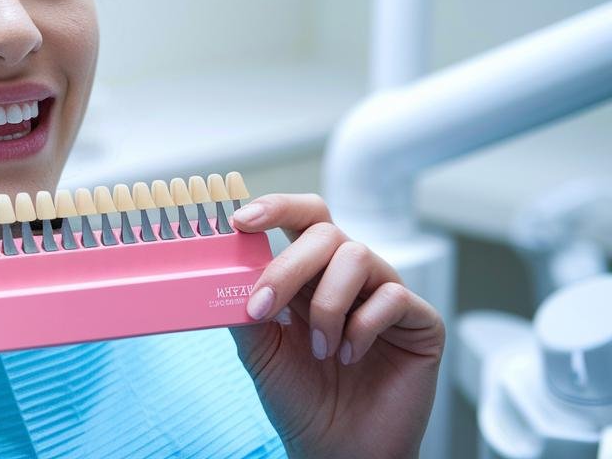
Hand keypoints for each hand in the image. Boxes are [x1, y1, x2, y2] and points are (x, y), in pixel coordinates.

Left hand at [226, 194, 444, 458]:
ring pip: (358, 256)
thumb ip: (243, 306)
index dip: (275, 208)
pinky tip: (350, 356)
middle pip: (325, 231)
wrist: (336, 451)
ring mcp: (385, 296)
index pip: (301, 219)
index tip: (240, 220)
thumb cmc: (300, 400)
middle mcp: (349, 277)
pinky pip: (393, 296)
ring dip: (327, 304)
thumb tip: (223, 269)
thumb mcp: (258, 349)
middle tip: (263, 308)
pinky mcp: (420, 322)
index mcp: (310, 275)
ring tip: (318, 350)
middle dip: (287, 267)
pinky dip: (363, 325)